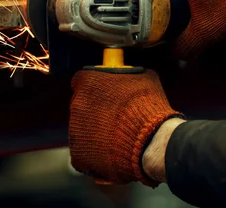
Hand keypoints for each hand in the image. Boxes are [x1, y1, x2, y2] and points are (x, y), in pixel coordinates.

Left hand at [69, 69, 182, 186]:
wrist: (150, 140)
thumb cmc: (148, 106)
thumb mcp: (143, 77)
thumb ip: (127, 74)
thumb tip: (127, 73)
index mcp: (87, 81)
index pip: (82, 81)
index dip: (95, 88)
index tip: (104, 94)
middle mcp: (77, 103)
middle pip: (81, 105)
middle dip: (95, 111)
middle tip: (113, 118)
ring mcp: (75, 129)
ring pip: (82, 128)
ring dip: (95, 131)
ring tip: (116, 136)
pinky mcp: (79, 152)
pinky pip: (84, 150)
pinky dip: (95, 152)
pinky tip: (111, 151)